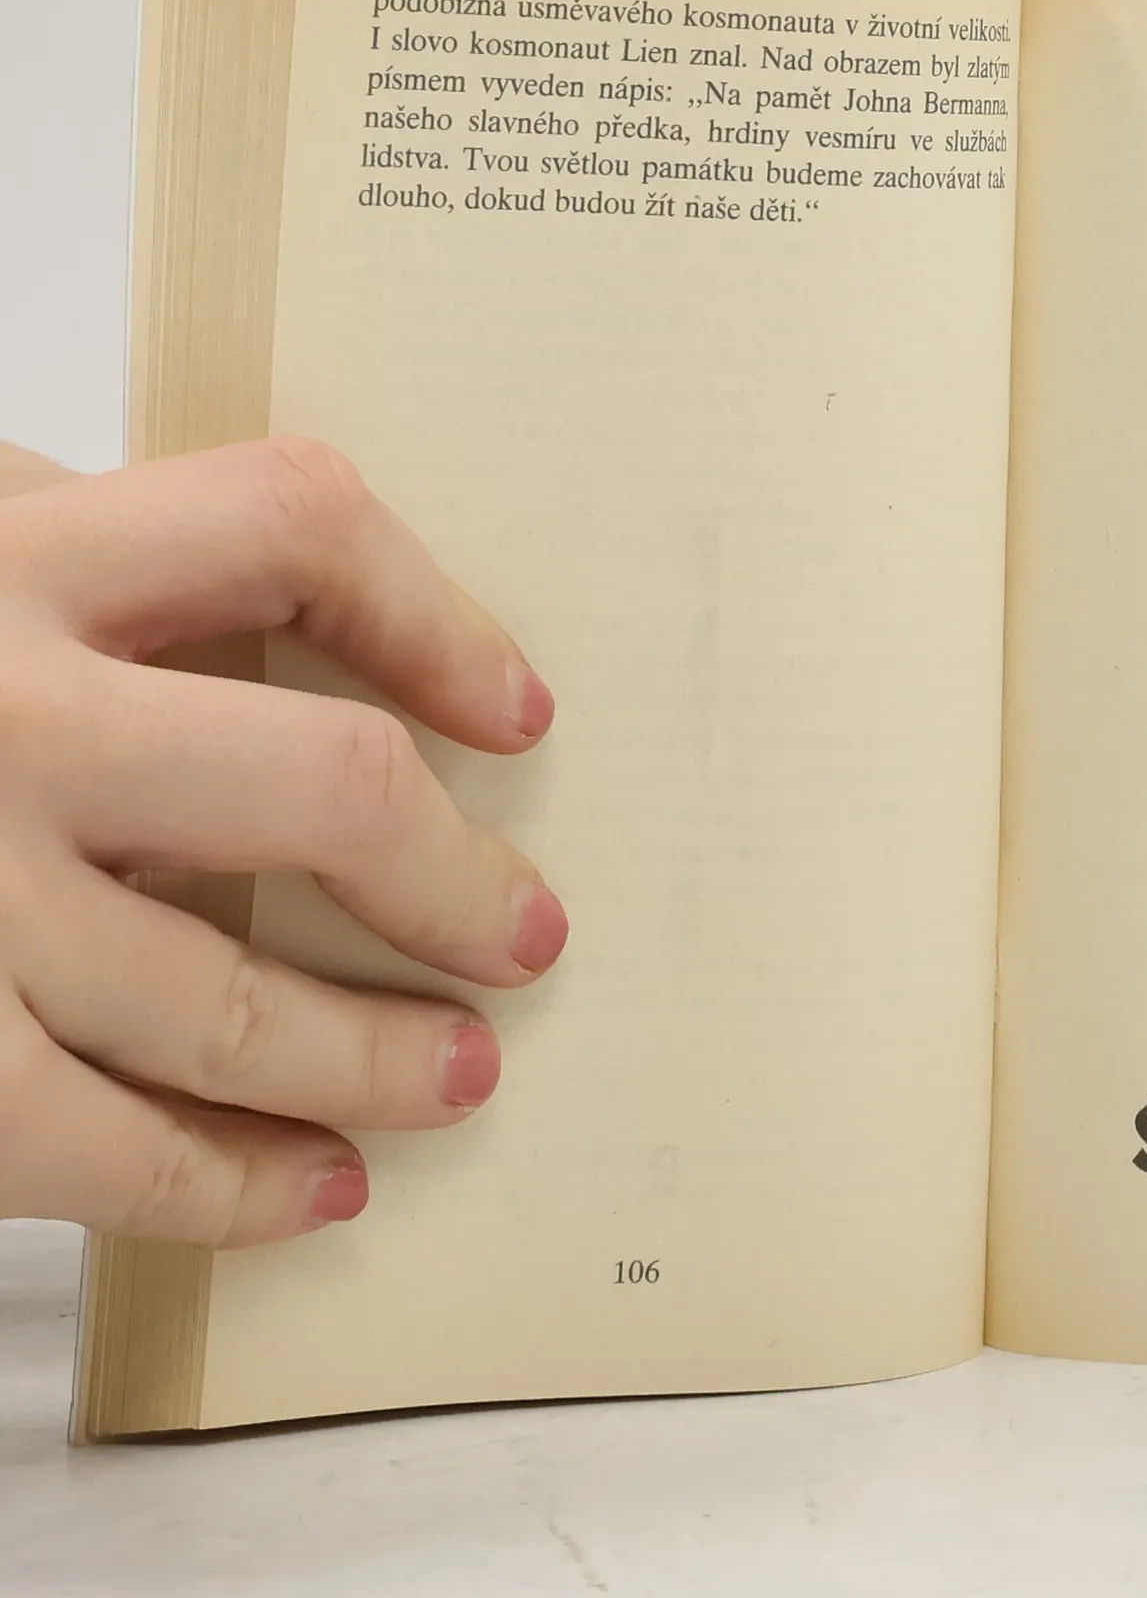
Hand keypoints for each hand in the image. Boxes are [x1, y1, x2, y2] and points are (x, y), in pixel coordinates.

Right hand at [0, 438, 565, 1247]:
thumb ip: (90, 560)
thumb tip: (310, 603)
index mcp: (10, 558)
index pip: (297, 523)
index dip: (438, 615)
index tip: (517, 713)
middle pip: (322, 782)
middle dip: (454, 882)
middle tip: (527, 938)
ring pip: (223, 997)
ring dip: (370, 1058)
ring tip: (456, 1080)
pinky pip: (88, 1147)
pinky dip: (219, 1186)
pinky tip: (309, 1191)